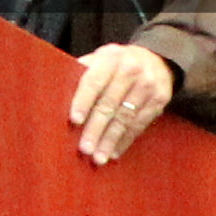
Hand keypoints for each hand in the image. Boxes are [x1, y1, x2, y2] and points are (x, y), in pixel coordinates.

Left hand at [68, 43, 176, 164]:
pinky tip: (114, 152)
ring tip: (99, 158)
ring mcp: (148, 84)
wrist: (156, 59)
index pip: (94, 80)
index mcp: (110, 57)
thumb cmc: (117, 64)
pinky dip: (125, 140)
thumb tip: (56, 97)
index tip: (74, 120)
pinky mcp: (159, 99)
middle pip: (109, 103)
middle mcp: (131, 69)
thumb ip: (83, 74)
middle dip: (96, 128)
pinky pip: (139, 124)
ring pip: (125, 118)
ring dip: (110, 140)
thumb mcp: (100, 59)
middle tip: (85, 148)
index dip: (83, 101)